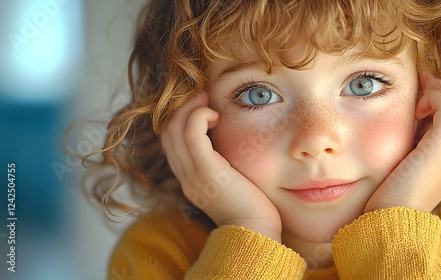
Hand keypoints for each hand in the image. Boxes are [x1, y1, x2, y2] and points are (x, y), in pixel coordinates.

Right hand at [161, 93, 281, 240]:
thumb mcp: (229, 181)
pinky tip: (216, 116)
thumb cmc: (251, 207)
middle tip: (201, 95)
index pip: (170, 141)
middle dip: (180, 108)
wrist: (255, 232)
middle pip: (166, 132)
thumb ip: (221, 163)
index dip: (179, 118)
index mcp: (189, 178)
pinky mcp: (206, 171)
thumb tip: (226, 142)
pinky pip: (192, 133)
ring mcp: (192, 174)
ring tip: (206, 98)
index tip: (200, 105)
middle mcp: (184, 175)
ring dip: (188, 107)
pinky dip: (199, 116)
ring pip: (173, 129)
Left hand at [364, 73, 440, 212]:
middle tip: (422, 84)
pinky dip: (434, 100)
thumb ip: (411, 146)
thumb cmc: (389, 197)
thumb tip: (405, 122)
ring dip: (440, 91)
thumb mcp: (404, 166)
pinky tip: (415, 109)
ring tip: (418, 96)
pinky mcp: (440, 153)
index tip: (421, 91)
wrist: (391, 224)